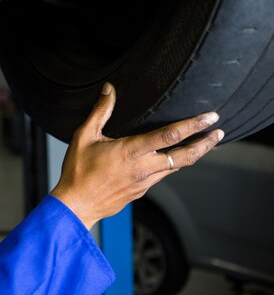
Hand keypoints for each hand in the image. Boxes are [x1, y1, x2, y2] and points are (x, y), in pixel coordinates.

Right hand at [50, 82, 223, 229]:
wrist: (75, 205)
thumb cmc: (77, 171)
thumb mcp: (84, 135)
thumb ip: (100, 111)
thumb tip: (109, 89)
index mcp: (131, 151)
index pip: (170, 135)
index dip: (193, 125)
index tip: (210, 117)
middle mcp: (143, 168)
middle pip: (185, 156)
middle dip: (205, 143)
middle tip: (218, 132)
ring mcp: (144, 182)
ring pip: (176, 166)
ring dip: (191, 154)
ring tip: (202, 144)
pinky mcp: (140, 191)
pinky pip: (161, 175)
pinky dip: (172, 164)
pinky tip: (170, 159)